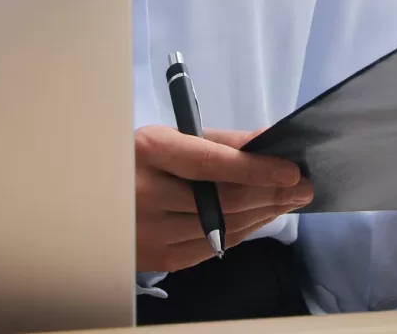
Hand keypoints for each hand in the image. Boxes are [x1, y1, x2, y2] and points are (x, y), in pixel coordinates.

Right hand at [134, 124, 313, 273]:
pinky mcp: (155, 258)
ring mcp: (148, 231)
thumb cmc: (141, 160)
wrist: (93, 197)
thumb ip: (223, 142)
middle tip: (303, 188)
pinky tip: (259, 218)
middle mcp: (144, 194)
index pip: (211, 164)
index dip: (255, 169)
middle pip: (222, 200)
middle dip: (270, 194)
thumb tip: (270, 141)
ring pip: (221, 228)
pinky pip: (210, 248)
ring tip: (288, 201)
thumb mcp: (173, 137)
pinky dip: (240, 233)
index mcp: (149, 152)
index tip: (291, 171)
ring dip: (262, 215)